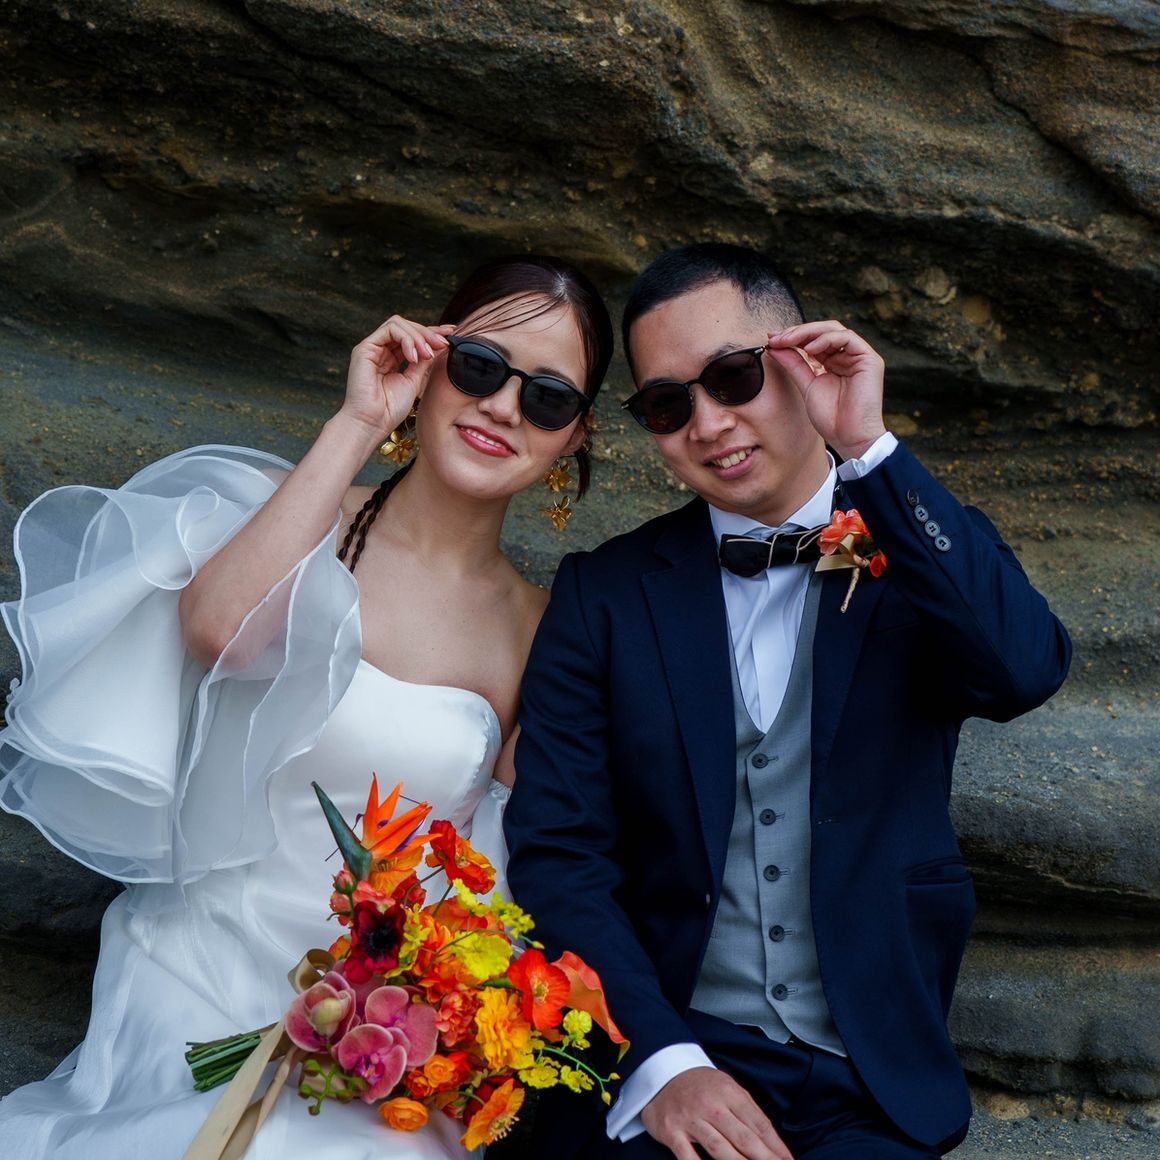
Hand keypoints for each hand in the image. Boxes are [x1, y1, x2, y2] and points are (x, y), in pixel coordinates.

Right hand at [341, 315, 456, 438]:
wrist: (372, 423)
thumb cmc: (390, 409)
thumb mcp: (414, 380)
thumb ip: (423, 361)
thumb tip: (439, 344)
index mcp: (392, 358)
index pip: (412, 337)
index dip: (432, 332)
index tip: (451, 333)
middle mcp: (380, 350)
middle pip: (406, 327)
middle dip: (428, 333)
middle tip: (442, 343)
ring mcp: (372, 348)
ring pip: (398, 324)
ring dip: (418, 336)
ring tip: (427, 354)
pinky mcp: (364, 348)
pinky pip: (389, 330)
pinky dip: (406, 339)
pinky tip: (414, 356)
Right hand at [641, 1068, 792, 1159]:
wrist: (662, 1072)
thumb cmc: (701, 1086)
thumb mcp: (727, 1088)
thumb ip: (748, 1112)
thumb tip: (773, 1142)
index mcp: (730, 1094)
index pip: (758, 1124)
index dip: (776, 1147)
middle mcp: (711, 1106)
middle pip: (743, 1138)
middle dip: (764, 1159)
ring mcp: (691, 1119)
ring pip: (719, 1148)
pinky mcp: (672, 1131)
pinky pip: (687, 1155)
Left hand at [765, 321, 886, 460]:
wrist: (849, 438)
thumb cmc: (831, 418)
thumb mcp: (806, 385)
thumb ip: (794, 364)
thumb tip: (774, 346)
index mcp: (834, 362)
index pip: (813, 340)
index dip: (792, 337)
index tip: (771, 339)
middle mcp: (847, 356)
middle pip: (822, 331)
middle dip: (797, 332)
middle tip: (776, 337)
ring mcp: (859, 356)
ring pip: (834, 330)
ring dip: (808, 332)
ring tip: (788, 340)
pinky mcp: (869, 360)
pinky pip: (847, 338)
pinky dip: (826, 339)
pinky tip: (809, 349)